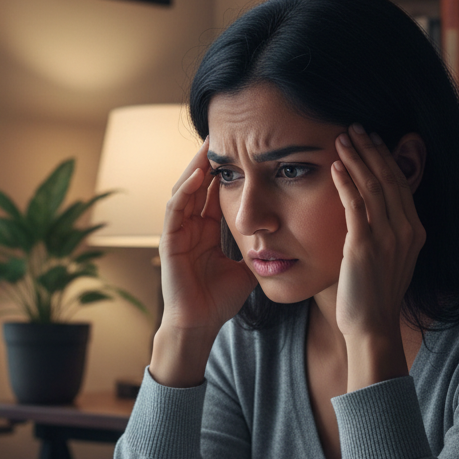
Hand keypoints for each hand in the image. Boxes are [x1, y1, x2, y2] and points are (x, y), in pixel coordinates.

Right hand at [151, 139, 256, 385]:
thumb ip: (261, 249)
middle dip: (210, 159)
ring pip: (184, 190)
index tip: (245, 148)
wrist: (201, 325)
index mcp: (207, 230)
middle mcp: (190, 226)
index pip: (216, 192)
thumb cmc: (220, 301)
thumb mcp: (248, 267)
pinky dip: (186, 191)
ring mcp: (177, 232)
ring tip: (210, 145)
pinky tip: (200, 175)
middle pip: (199, 184)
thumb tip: (289, 236)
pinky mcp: (168, 242)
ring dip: (196, 167)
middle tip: (225, 133)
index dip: (229, 170)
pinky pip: (175, 209)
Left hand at [331, 124, 425, 388]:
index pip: (401, 184)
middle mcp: (406, 230)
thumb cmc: (371, 298)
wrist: (371, 327)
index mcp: (414, 232)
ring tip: (342, 137)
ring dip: (358, 158)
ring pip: (374, 186)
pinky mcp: (365, 246)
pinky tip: (336, 166)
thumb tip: (369, 215)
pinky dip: (347, 182)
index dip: (386, 159)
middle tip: (355, 127)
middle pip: (390, 178)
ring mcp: (388, 237)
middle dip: (372, 150)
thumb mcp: (386, 260)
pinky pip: (356, 206)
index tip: (372, 140)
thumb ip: (383, 235)